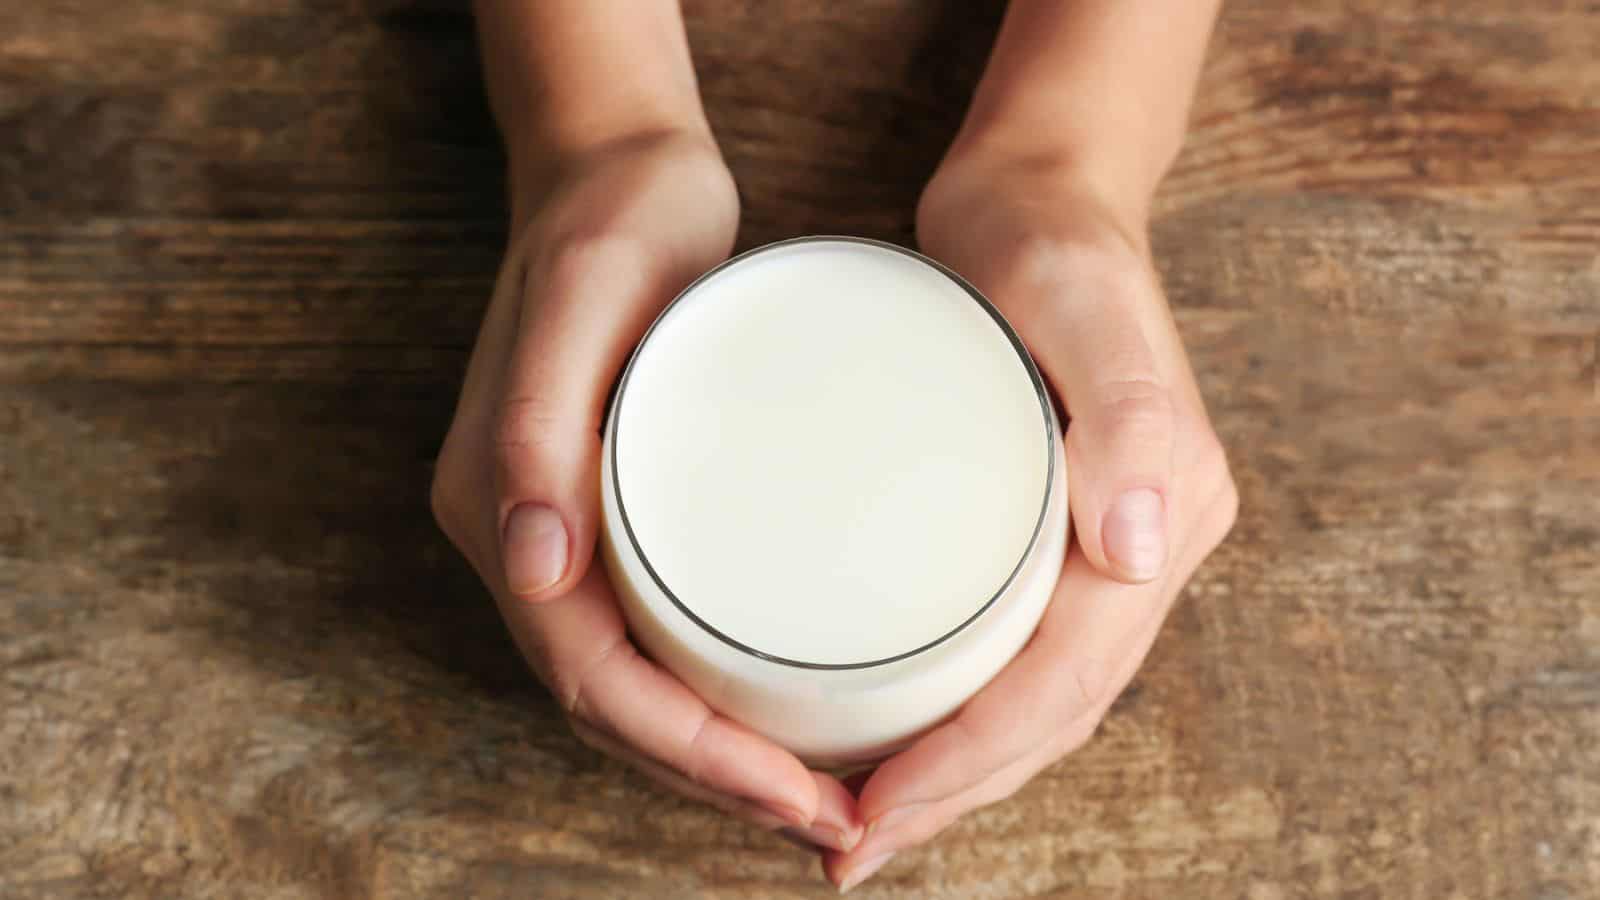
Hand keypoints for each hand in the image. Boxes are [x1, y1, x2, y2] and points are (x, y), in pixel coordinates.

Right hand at [431, 132, 860, 850]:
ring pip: (639, 691)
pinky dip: (720, 701)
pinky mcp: (619, 518)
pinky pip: (660, 641)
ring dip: (723, 761)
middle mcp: (525, 542)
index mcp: (499, 512)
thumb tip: (532, 570)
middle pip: (616, 711)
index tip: (797, 797)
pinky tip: (790, 716)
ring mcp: (569, 536)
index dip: (692, 757)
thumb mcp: (584, 298)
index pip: (592, 681)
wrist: (616, 170)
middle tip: (833, 820)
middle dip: (719, 782)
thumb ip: (539, 428)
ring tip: (825, 796)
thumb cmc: (610, 223)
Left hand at [825, 157, 1238, 889]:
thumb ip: (1130, 408)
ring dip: (955, 778)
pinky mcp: (1053, 531)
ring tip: (860, 826)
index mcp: (1167, 512)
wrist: (1043, 190)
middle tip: (848, 851)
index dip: (970, 763)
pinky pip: (1013, 656)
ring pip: (1034, 703)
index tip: (872, 815)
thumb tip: (1145, 550)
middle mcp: (1146, 546)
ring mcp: (1104, 545)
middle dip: (954, 797)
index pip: (1064, 680)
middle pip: (1052, 716)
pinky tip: (895, 742)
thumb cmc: (1047, 237)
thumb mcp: (1078, 297)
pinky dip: (958, 718)